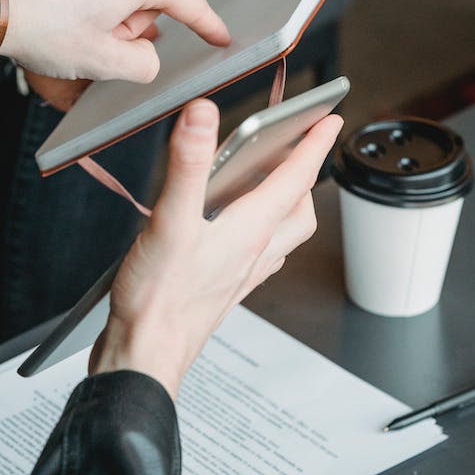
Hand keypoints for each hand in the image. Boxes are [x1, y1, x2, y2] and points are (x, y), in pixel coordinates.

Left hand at [0, 0, 228, 80]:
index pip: (187, 2)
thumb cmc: (37, 26)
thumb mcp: (102, 62)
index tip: (220, 36)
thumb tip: (146, 57)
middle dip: (130, 23)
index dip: (208, 25)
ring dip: (103, 6)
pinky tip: (54, 8)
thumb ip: (143, 65)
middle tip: (99, 45)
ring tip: (69, 28)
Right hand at [89, 99, 342, 397]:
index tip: (329, 119)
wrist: (144, 358)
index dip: (315, 143)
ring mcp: (238, 273)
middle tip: (298, 151)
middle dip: (303, 177)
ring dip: (282, 206)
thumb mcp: (170, 221)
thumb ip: (188, 165)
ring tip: (265, 184)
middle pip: (297, 210)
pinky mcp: (220, 289)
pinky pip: (255, 256)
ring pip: (280, 235)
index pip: (296, 178)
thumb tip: (203, 116)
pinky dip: (254, 234)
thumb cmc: (159, 301)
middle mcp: (252, 252)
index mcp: (250, 230)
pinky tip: (228, 231)